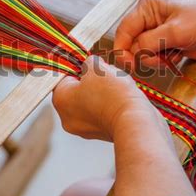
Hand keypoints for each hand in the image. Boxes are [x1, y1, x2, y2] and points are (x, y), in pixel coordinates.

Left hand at [52, 56, 169, 141]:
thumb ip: (88, 62)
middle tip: (104, 74)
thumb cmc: (112, 94)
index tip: (89, 64)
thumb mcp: (96, 66)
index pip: (62, 77)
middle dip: (91, 80)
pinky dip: (109, 104)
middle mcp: (67, 117)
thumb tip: (91, 65)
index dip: (78, 67)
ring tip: (115, 87)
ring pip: (89, 101)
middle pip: (76, 90)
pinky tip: (119, 99)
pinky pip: (101, 113)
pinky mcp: (100, 133)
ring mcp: (83, 128)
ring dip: (101, 92)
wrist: (135, 120)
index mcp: (60, 100)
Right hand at [114, 0, 195, 69]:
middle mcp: (147, 19)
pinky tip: (177, 54)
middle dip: (145, 55)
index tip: (128, 63)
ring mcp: (154, 33)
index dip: (122, 49)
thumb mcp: (176, 31)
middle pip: (131, 45)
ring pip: (141, 55)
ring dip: (155, 60)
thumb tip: (132, 54)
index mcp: (146, 7)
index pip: (123, 30)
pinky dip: (163, 61)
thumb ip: (150, 42)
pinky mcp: (162, 44)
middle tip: (161, 57)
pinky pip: (152, 59)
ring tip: (173, 54)